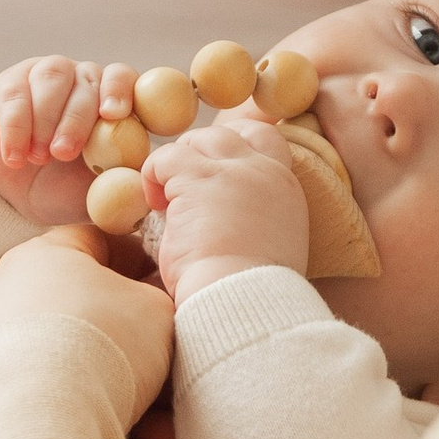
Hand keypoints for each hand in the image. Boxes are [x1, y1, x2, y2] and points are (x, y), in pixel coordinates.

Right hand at [0, 57, 138, 222]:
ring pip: (51, 77)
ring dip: (44, 119)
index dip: (119, 90)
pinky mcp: (10, 86)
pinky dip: (14, 128)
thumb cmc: (69, 187)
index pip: (123, 77)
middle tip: (63, 153)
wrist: (21, 192)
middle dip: (76, 118)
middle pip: (87, 78)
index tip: (113, 114)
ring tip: (37, 158)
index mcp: (113, 99)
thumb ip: (126, 180)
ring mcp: (46, 76)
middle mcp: (83, 79)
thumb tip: (147, 184)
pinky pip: (14, 95)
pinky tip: (15, 156)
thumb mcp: (101, 189)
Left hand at [0, 225, 174, 425]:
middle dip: (140, 364)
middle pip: (89, 325)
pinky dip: (91, 435)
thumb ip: (162, 303)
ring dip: (124, 410)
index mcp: (43, 258)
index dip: (137, 264)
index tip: (163, 291)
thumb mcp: (158, 310)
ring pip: (76, 379)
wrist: (37, 417)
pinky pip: (50, 416)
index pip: (95, 243)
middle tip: (169, 389)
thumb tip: (157, 315)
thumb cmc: (100, 344)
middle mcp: (6, 301)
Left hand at [145, 114, 307, 295]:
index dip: (232, 145)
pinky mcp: (198, 180)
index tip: (210, 169)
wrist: (242, 303)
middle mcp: (264, 171)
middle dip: (197, 154)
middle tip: (179, 186)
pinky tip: (153, 204)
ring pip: (195, 141)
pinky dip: (153, 175)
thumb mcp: (270, 246)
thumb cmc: (250, 292)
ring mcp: (232, 172)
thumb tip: (226, 214)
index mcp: (285, 187)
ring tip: (164, 199)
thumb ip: (255, 218)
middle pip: (225, 135)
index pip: (263, 138)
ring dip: (174, 165)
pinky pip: (166, 158)